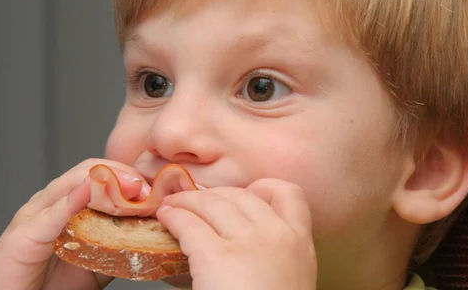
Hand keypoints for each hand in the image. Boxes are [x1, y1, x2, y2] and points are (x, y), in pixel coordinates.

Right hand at [0, 159, 148, 289]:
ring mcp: (37, 213)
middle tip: (149, 188)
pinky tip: (89, 190)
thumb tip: (157, 229)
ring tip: (132, 188)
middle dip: (124, 174)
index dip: (131, 176)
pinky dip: (72, 199)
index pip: (104, 173)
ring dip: (107, 181)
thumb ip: (122, 238)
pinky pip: (51, 213)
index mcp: (71, 202)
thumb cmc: (54, 281)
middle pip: (91, 171)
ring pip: (73, 182)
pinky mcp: (23, 234)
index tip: (157, 188)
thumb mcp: (99, 256)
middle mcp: (54, 201)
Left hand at [157, 179, 316, 289]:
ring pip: (213, 203)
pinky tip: (166, 218)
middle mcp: (277, 234)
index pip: (290, 193)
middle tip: (198, 202)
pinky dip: (174, 216)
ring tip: (174, 205)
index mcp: (301, 244)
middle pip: (242, 195)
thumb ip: (274, 257)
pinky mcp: (217, 256)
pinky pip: (190, 224)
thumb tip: (238, 241)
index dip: (263, 188)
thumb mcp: (290, 282)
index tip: (246, 195)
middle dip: (216, 195)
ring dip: (189, 201)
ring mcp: (248, 242)